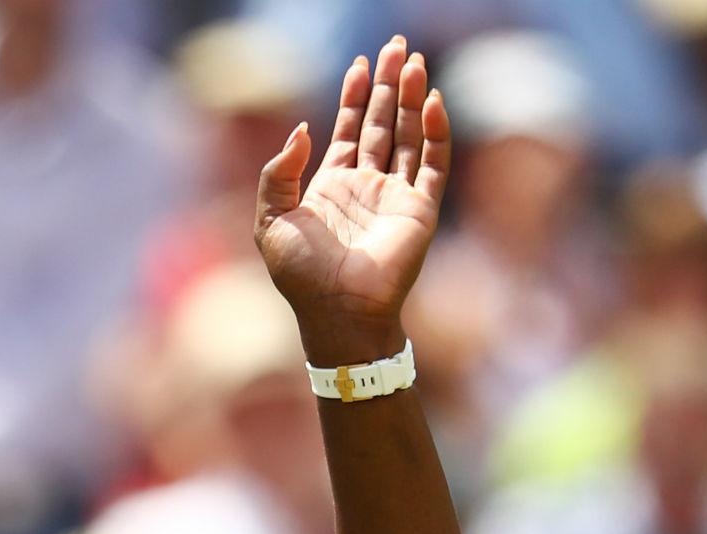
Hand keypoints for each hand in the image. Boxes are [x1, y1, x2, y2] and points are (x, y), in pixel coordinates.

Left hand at [255, 38, 449, 363]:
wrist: (337, 312)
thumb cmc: (301, 277)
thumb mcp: (271, 221)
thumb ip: (278, 173)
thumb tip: (302, 130)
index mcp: (331, 186)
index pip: (347, 130)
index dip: (353, 97)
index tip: (360, 64)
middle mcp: (366, 186)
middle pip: (380, 123)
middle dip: (387, 86)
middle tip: (395, 47)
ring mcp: (395, 196)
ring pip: (408, 135)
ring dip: (411, 99)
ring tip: (412, 62)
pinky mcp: (420, 209)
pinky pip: (433, 162)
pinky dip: (435, 132)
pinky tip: (432, 101)